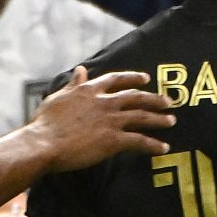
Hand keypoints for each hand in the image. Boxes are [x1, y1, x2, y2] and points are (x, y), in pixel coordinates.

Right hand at [33, 66, 173, 170]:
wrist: (44, 143)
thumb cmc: (46, 123)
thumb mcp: (58, 97)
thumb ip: (74, 84)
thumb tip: (81, 69)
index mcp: (90, 90)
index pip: (116, 79)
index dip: (133, 78)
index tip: (146, 78)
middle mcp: (104, 102)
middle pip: (136, 97)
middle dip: (154, 99)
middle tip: (169, 102)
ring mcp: (110, 120)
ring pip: (142, 117)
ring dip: (159, 119)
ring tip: (171, 121)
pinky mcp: (113, 140)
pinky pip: (139, 141)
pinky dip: (153, 144)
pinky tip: (164, 147)